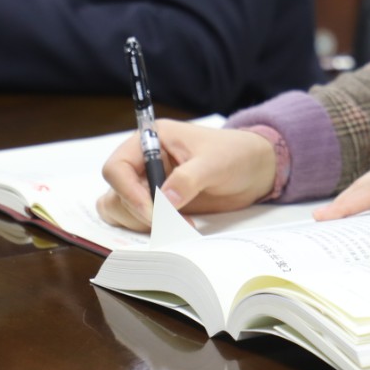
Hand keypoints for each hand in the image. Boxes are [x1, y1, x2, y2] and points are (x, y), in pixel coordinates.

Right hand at [97, 120, 276, 231]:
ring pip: (120, 210)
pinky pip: (135, 220)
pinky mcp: (156, 204)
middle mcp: (143, 161)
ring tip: (179, 225)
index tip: (153, 211)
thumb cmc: (235, 154)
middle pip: (116, 193)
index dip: (128, 192)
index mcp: (151, 139)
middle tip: (172, 223)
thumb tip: (164, 201)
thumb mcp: (216, 162)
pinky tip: (175, 229)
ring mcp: (148, 183)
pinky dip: (148, 230)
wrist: (254, 169)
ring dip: (143, 224)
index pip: (117, 167)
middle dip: (141, 212)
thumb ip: (189, 178)